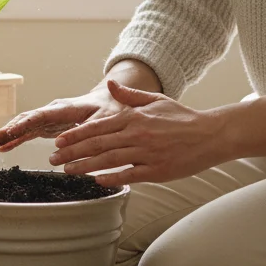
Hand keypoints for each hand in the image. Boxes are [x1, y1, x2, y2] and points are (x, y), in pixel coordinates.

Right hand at [0, 85, 126, 152]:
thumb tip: (66, 143)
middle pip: (26, 120)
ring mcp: (48, 119)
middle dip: (7, 129)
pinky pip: (28, 133)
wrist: (109, 102)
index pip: (40, 115)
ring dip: (6, 134)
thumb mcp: (104, 120)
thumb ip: (88, 131)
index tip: (9, 131)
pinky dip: (15, 140)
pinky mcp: (48, 127)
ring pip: (23, 126)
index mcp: (64, 108)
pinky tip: (2, 147)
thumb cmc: (109, 109)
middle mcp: (52, 111)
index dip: (24, 124)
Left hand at [49, 80, 228, 187]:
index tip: (59, 140)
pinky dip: (112, 178)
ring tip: (68, 170)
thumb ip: (130, 95)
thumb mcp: (155, 100)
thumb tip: (110, 84)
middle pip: (97, 144)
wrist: (211, 134)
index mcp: (135, 118)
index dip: (75, 134)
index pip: (97, 127)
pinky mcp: (157, 170)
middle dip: (72, 152)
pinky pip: (130, 175)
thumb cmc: (182, 118)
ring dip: (85, 166)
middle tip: (54, 159)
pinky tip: (97, 181)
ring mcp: (147, 154)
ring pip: (108, 160)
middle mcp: (138, 135)